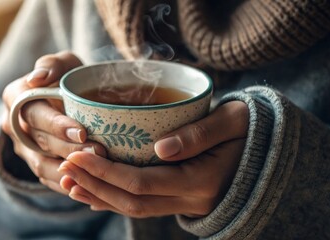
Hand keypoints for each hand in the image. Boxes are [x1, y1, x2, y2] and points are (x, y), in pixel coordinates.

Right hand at [1, 51, 105, 193]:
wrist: (68, 99)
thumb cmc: (68, 77)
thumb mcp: (63, 63)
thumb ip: (52, 65)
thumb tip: (37, 78)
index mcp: (15, 96)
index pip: (34, 112)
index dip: (57, 124)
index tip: (82, 131)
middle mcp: (14, 124)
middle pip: (40, 140)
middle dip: (69, 148)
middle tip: (97, 151)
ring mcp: (23, 146)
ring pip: (42, 163)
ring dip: (68, 168)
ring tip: (94, 169)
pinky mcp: (34, 162)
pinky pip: (46, 178)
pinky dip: (63, 182)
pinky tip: (84, 184)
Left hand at [58, 101, 248, 216]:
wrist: (265, 154)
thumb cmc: (250, 130)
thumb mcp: (232, 122)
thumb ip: (199, 134)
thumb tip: (160, 147)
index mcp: (202, 180)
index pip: (142, 182)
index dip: (106, 172)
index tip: (78, 155)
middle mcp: (191, 199)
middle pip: (131, 201)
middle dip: (94, 185)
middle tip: (64, 166)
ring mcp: (185, 204)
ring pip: (133, 208)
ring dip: (99, 196)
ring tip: (69, 181)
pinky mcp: (180, 200)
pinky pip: (142, 206)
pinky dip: (114, 200)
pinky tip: (94, 193)